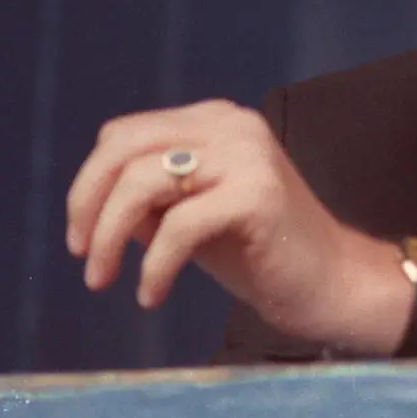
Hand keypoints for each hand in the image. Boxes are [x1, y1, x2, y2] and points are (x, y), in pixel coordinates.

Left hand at [64, 100, 407, 350]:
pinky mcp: (258, 194)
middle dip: (87, 207)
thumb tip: (88, 204)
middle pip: (123, 149)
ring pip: (141, 183)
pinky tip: (153, 295)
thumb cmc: (263, 255)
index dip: (89, 185)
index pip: (123, 135)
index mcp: (217, 122)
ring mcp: (248, 156)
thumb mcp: (194, 216)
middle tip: (85, 260)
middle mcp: (232, 126)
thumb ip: (150, 199)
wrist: (335, 284)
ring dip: (108, 239)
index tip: (81, 238)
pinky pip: (178, 227)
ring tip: (107, 281)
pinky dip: (154, 267)